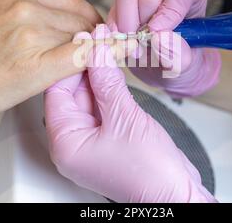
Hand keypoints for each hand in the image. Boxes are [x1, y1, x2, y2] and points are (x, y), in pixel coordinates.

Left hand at [44, 25, 215, 202]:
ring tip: (108, 47)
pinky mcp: (107, 135)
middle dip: (86, 65)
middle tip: (99, 39)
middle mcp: (73, 142)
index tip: (83, 40)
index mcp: (65, 143)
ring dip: (99, 73)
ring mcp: (91, 139)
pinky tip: (114, 68)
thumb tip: (97, 50)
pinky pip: (102, 105)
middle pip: (71, 92)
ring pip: (88, 96)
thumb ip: (107, 81)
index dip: (69, 63)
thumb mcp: (124, 117)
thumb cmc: (149, 172)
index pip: (56, 92)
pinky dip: (109, 87)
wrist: (175, 192)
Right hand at [108, 0, 220, 97]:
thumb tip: (159, 39)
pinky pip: (114, 7)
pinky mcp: (123, 1)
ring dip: (126, 25)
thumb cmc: (181, 60)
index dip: (169, 9)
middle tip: (144, 50)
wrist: (165, 67)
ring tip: (133, 48)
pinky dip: (115, 29)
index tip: (157, 34)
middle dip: (143, 25)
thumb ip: (178, 55)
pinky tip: (124, 45)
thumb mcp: (186, 64)